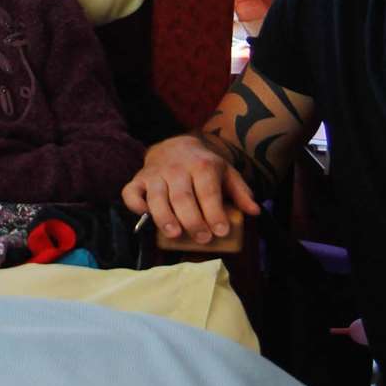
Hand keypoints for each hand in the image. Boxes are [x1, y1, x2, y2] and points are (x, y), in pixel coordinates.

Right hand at [121, 134, 259, 246]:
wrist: (176, 145)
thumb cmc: (204, 167)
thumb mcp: (227, 173)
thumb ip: (241, 192)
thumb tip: (255, 212)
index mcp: (202, 166)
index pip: (208, 192)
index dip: (214, 213)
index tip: (221, 232)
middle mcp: (177, 169)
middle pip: (182, 197)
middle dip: (192, 220)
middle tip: (202, 239)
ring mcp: (155, 174)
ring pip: (156, 197)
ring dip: (164, 217)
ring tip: (175, 234)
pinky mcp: (138, 179)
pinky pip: (131, 192)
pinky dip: (135, 204)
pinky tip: (144, 216)